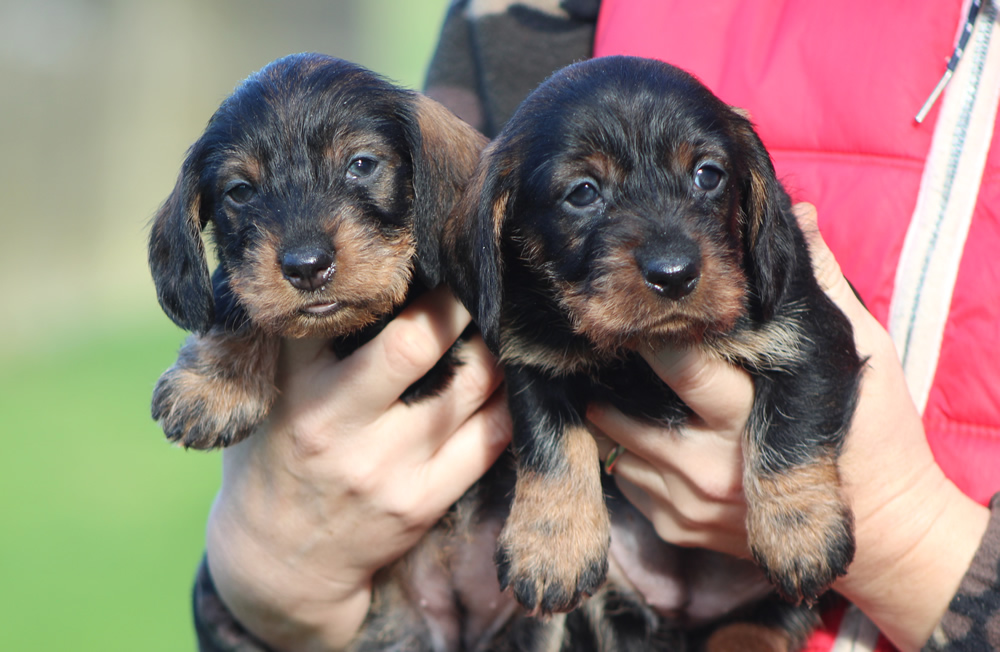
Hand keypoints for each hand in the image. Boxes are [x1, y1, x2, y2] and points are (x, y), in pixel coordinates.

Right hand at [204, 288, 510, 650]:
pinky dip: (507, 400)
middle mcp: (338, 425)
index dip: (383, 276)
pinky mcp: (423, 501)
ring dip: (491, 346)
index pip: (341, 311)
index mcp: (293, 387)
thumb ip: (297, 342)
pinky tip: (506, 379)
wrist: (277, 563)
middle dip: (454, 301)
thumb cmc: (273, 458)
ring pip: (468, 385)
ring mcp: (386, 467)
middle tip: (472, 274)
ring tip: (496, 325)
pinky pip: (491, 438)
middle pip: (416, 342)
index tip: (414, 249)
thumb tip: (351, 272)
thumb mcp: (263, 395)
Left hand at [588, 203, 988, 650]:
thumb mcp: (859, 351)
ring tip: (622, 379)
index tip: (637, 307)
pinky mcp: (680, 528)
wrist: (886, 531)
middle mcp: (711, 464)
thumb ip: (823, 284)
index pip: (681, 367)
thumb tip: (802, 214)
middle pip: (626, 411)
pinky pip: (625, 482)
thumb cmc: (875, 435)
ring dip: (613, 411)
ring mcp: (691, 503)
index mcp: (751, 413)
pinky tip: (646, 427)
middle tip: (610, 338)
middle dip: (614, 374)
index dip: (651, 334)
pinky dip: (626, 452)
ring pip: (616, 445)